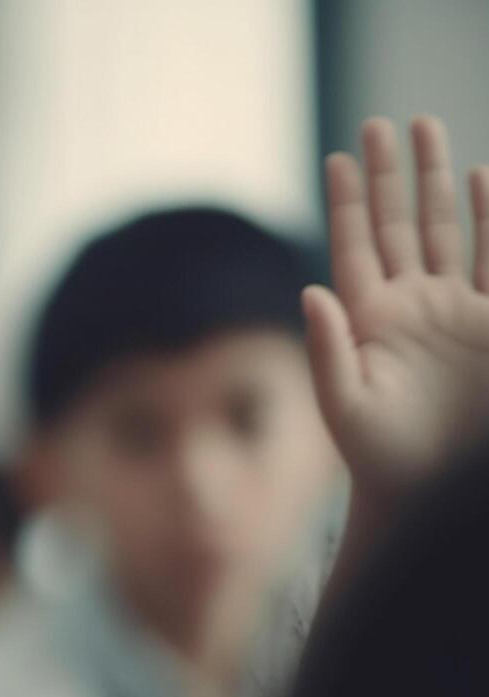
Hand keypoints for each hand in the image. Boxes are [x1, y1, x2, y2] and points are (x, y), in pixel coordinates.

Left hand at [305, 116, 488, 508]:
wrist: (430, 489)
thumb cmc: (377, 456)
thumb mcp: (344, 405)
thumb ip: (326, 349)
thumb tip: (309, 291)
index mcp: (367, 319)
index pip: (353, 246)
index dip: (345, 201)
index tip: (337, 156)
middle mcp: (409, 304)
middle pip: (397, 223)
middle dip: (389, 174)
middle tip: (379, 124)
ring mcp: (454, 310)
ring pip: (446, 229)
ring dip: (437, 181)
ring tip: (426, 127)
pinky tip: (484, 176)